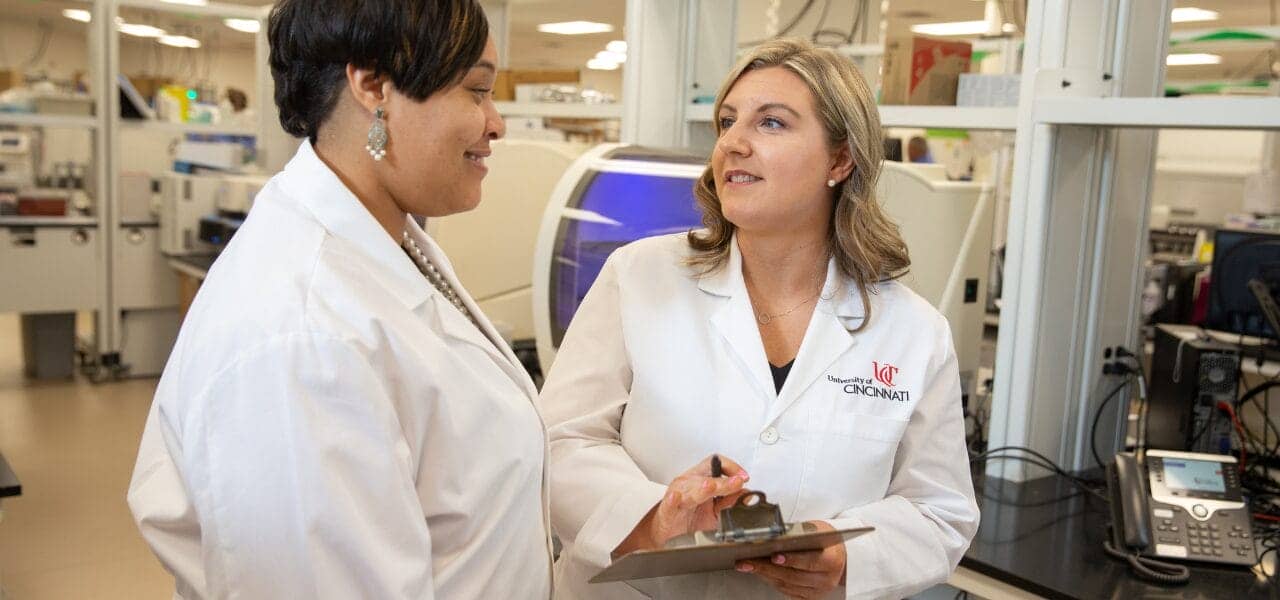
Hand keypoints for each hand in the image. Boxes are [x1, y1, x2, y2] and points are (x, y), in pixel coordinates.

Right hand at [614, 455, 749, 554]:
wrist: (668, 535)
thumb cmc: (690, 518)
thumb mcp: (716, 511)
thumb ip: (730, 502)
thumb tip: (747, 495)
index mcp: (701, 479)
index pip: (716, 464)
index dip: (731, 467)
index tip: (743, 477)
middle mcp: (689, 483)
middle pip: (707, 476)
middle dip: (723, 481)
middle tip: (737, 482)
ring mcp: (678, 496)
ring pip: (690, 488)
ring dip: (701, 487)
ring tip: (710, 486)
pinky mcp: (667, 511)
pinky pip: (669, 503)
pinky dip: (672, 500)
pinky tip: (676, 497)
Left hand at [735, 521, 846, 598]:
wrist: (838, 554)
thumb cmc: (825, 539)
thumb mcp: (817, 530)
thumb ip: (799, 534)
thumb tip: (773, 535)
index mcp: (832, 560)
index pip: (810, 562)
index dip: (792, 560)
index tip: (774, 556)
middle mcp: (827, 579)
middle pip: (793, 576)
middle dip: (768, 568)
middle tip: (748, 561)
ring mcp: (818, 591)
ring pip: (787, 585)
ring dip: (765, 575)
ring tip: (748, 565)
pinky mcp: (810, 597)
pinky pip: (787, 591)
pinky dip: (772, 581)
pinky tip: (760, 572)